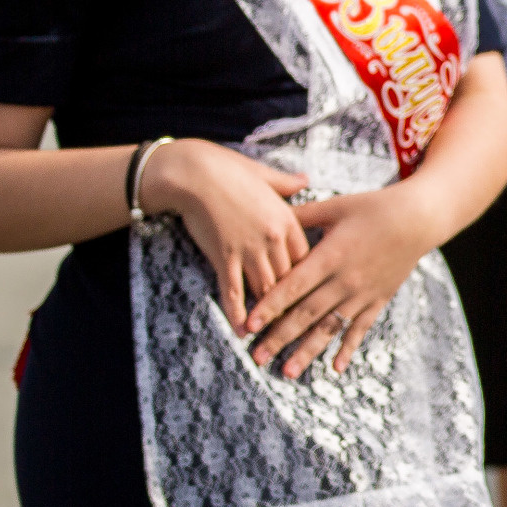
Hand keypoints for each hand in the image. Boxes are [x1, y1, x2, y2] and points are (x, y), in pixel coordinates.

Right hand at [137, 140, 310, 336]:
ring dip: (269, 314)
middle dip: (293, 303)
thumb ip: (287, 184)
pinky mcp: (223, 256)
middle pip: (290, 279)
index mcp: (288, 220)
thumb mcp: (265, 175)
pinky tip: (241, 330)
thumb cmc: (229, 170)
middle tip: (297, 326)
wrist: (195, 173)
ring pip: (266, 289)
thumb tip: (305, 179)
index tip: (311, 295)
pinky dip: (238, 312)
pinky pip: (233, 290)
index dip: (309, 279)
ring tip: (274, 336)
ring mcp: (248, 249)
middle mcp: (273, 239)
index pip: (306, 259)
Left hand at [254, 184, 440, 377]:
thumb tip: (269, 217)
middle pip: (307, 313)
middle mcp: (345, 279)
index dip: (270, 306)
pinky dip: (348, 349)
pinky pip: (360, 328)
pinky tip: (335, 368)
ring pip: (330, 327)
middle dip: (279, 337)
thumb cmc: (373, 208)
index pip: (294, 286)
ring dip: (307, 351)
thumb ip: (302, 215)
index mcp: (331, 255)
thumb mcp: (335, 206)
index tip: (249, 325)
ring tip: (288, 372)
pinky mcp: (378, 300)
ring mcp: (363, 293)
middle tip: (256, 357)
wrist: (418, 219)